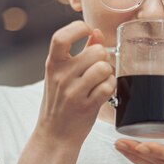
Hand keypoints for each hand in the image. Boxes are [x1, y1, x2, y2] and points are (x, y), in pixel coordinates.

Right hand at [35, 21, 115, 147]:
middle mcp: (61, 76)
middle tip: (99, 68)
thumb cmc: (60, 104)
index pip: (61, 37)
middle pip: (95, 51)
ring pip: (103, 67)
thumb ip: (80, 52)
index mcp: (53, 64)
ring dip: (108, 74)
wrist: (55, 135)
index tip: (88, 30)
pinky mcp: (86, 106)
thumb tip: (95, 32)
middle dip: (103, 58)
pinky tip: (104, 92)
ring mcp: (73, 92)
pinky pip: (108, 86)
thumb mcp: (62, 76)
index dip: (78, 28)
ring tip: (101, 81)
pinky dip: (110, 88)